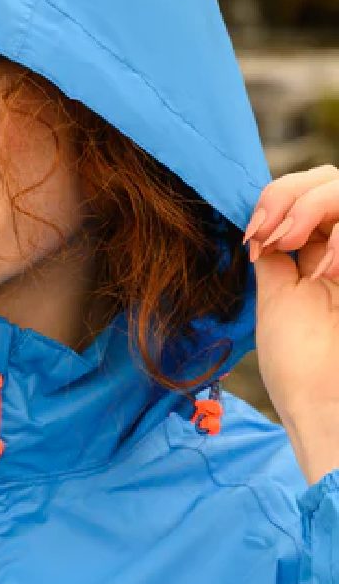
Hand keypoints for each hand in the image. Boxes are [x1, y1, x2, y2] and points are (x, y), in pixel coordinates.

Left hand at [244, 163, 338, 465]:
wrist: (326, 403)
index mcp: (316, 253)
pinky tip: (328, 272)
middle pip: (329, 180)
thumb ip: (275, 254)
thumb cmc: (298, 363)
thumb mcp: (276, 296)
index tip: (254, 233)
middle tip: (272, 236)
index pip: (303, 194)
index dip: (277, 198)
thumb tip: (258, 222)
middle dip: (293, 196)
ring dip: (313, 208)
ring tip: (290, 243)